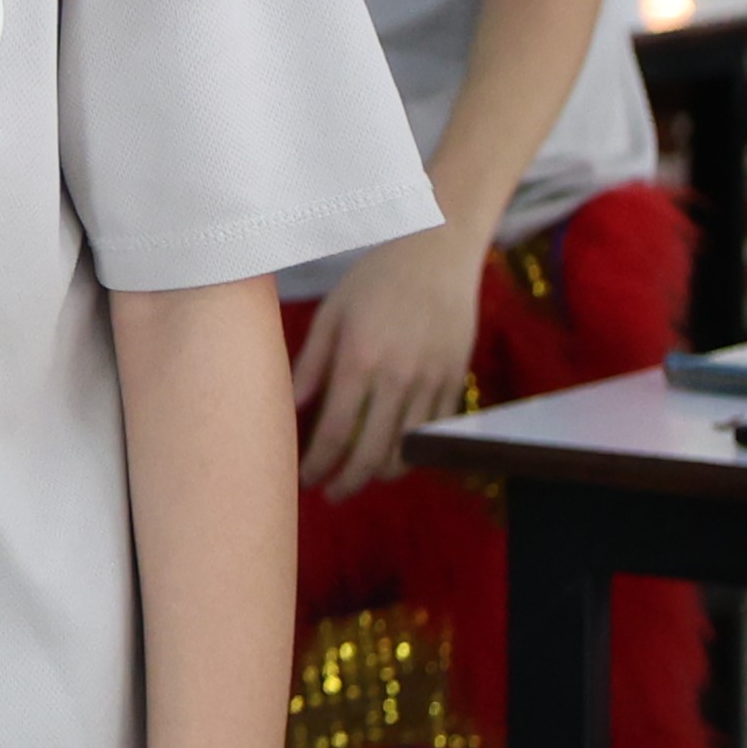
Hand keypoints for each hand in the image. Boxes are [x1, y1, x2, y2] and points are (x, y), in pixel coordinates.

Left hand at [292, 219, 482, 497]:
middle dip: (347, 483)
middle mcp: (398, 378)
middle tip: (331, 494)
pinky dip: (414, 452)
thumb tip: (290, 407)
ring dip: (380, 473)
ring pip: (407, 451)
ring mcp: (432, 383)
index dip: (318, 464)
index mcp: (359, 361)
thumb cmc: (375, 279)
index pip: (334, 432)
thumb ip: (310, 364)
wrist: (438, 254)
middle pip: (371, 454)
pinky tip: (395, 454)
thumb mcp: (332, 314)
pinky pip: (436, 433)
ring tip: (360, 477)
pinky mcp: (457, 381)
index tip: (304, 477)